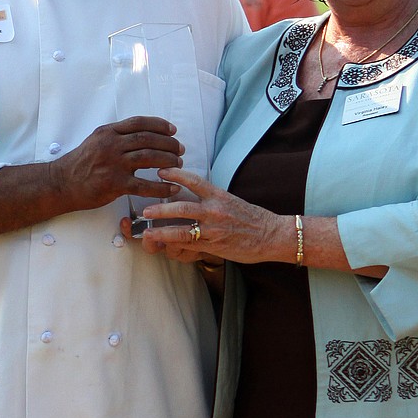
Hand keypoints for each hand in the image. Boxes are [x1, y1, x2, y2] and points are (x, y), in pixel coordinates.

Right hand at [54, 117, 183, 212]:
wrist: (61, 183)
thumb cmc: (79, 164)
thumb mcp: (96, 141)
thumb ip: (116, 137)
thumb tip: (140, 136)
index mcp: (108, 132)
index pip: (139, 123)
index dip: (159, 125)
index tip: (173, 130)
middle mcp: (111, 144)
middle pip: (148, 139)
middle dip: (168, 143)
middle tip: (181, 149)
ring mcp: (113, 164)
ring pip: (149, 157)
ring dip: (168, 161)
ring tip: (179, 164)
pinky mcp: (115, 184)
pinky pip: (144, 185)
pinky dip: (161, 187)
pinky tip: (172, 188)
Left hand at [135, 167, 288, 264]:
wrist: (271, 235)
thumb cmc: (253, 219)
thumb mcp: (232, 201)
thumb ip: (212, 199)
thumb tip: (194, 196)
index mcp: (219, 195)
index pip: (193, 181)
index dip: (175, 175)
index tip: (161, 172)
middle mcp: (214, 210)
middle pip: (181, 206)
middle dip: (161, 208)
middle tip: (146, 210)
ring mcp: (213, 230)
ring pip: (181, 230)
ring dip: (161, 230)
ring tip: (147, 231)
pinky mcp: (213, 246)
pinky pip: (189, 246)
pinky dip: (175, 246)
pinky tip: (163, 245)